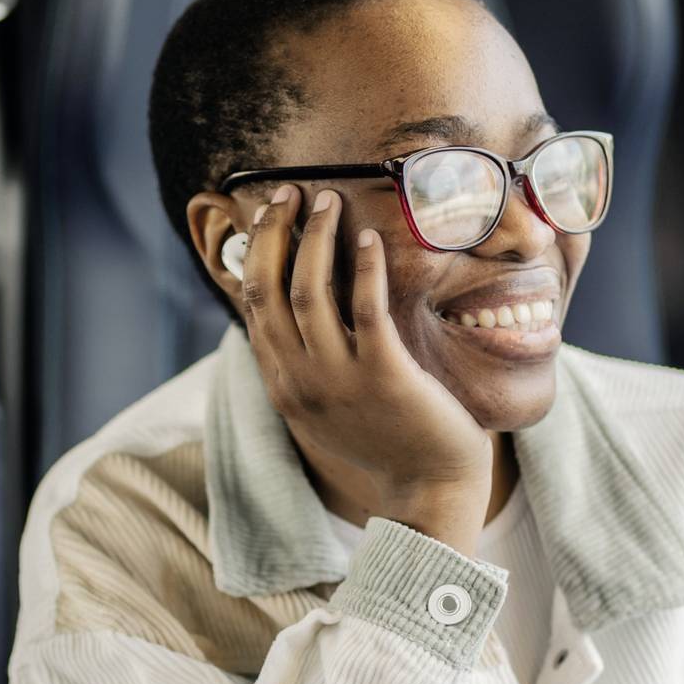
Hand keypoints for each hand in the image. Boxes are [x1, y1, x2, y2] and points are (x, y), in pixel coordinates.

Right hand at [237, 185, 491, 554]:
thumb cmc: (388, 440)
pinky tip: (368, 239)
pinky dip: (362, 268)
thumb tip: (298, 312)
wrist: (429, 489)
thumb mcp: (329, 406)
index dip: (258, 252)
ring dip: (314, 239)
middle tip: (288, 194)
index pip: (254, 305)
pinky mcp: (384, 376)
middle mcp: (300, 380)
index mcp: (284, 384)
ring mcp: (339, 380)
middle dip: (274, 233)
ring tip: (328, 201)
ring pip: (308, 292)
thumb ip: (307, 363)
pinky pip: (365, 309)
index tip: (271, 216)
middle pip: (268, 290)